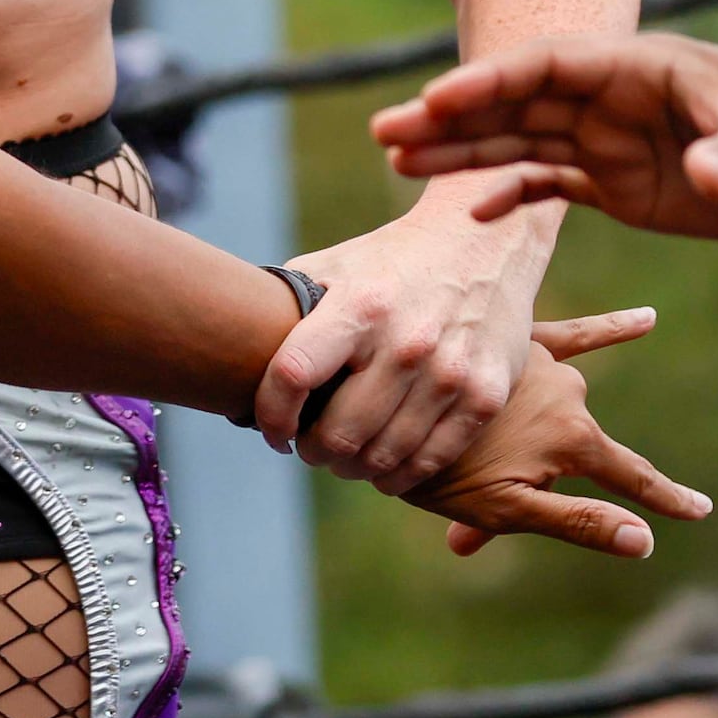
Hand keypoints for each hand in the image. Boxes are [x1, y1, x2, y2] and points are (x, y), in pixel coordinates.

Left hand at [259, 192, 550, 488]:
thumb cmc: (392, 261)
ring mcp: (450, 372)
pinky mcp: (486, 395)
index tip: (272, 429)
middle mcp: (406, 342)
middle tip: (310, 448)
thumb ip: (289, 308)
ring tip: (344, 458)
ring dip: (354, 468)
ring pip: (383, 457)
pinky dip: (399, 476)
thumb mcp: (336, 267)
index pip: (293, 375)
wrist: (484, 241)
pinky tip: (385, 468)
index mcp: (359, 305)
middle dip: (313, 451)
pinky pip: (431, 461)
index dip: (271, 414)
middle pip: (339, 433)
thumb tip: (231, 347)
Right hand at [371, 33, 717, 241]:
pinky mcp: (624, 182)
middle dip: (452, 116)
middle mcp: (614, 100)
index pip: (549, 67)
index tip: (437, 99)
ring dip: (464, 153)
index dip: (492, 81)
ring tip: (396, 164)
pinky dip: (512, 196)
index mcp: (640, 69)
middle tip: (385, 132)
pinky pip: (553, 185)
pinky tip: (472, 216)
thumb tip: (706, 179)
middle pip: (517, 103)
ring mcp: (614, 141)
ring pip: (522, 143)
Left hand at [405, 311, 707, 558]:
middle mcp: (569, 391)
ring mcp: (544, 360)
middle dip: (534, 474)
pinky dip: (611, 328)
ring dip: (525, 433)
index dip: (668, 499)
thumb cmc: (436, 469)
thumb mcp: (507, 509)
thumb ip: (580, 522)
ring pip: (560, 403)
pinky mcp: (520, 335)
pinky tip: (646, 320)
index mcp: (572, 438)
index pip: (632, 479)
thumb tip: (645, 543)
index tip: (703, 510)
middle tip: (465, 483)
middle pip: (574, 445)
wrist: (375, 398)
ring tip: (479, 449)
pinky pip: (572, 333)